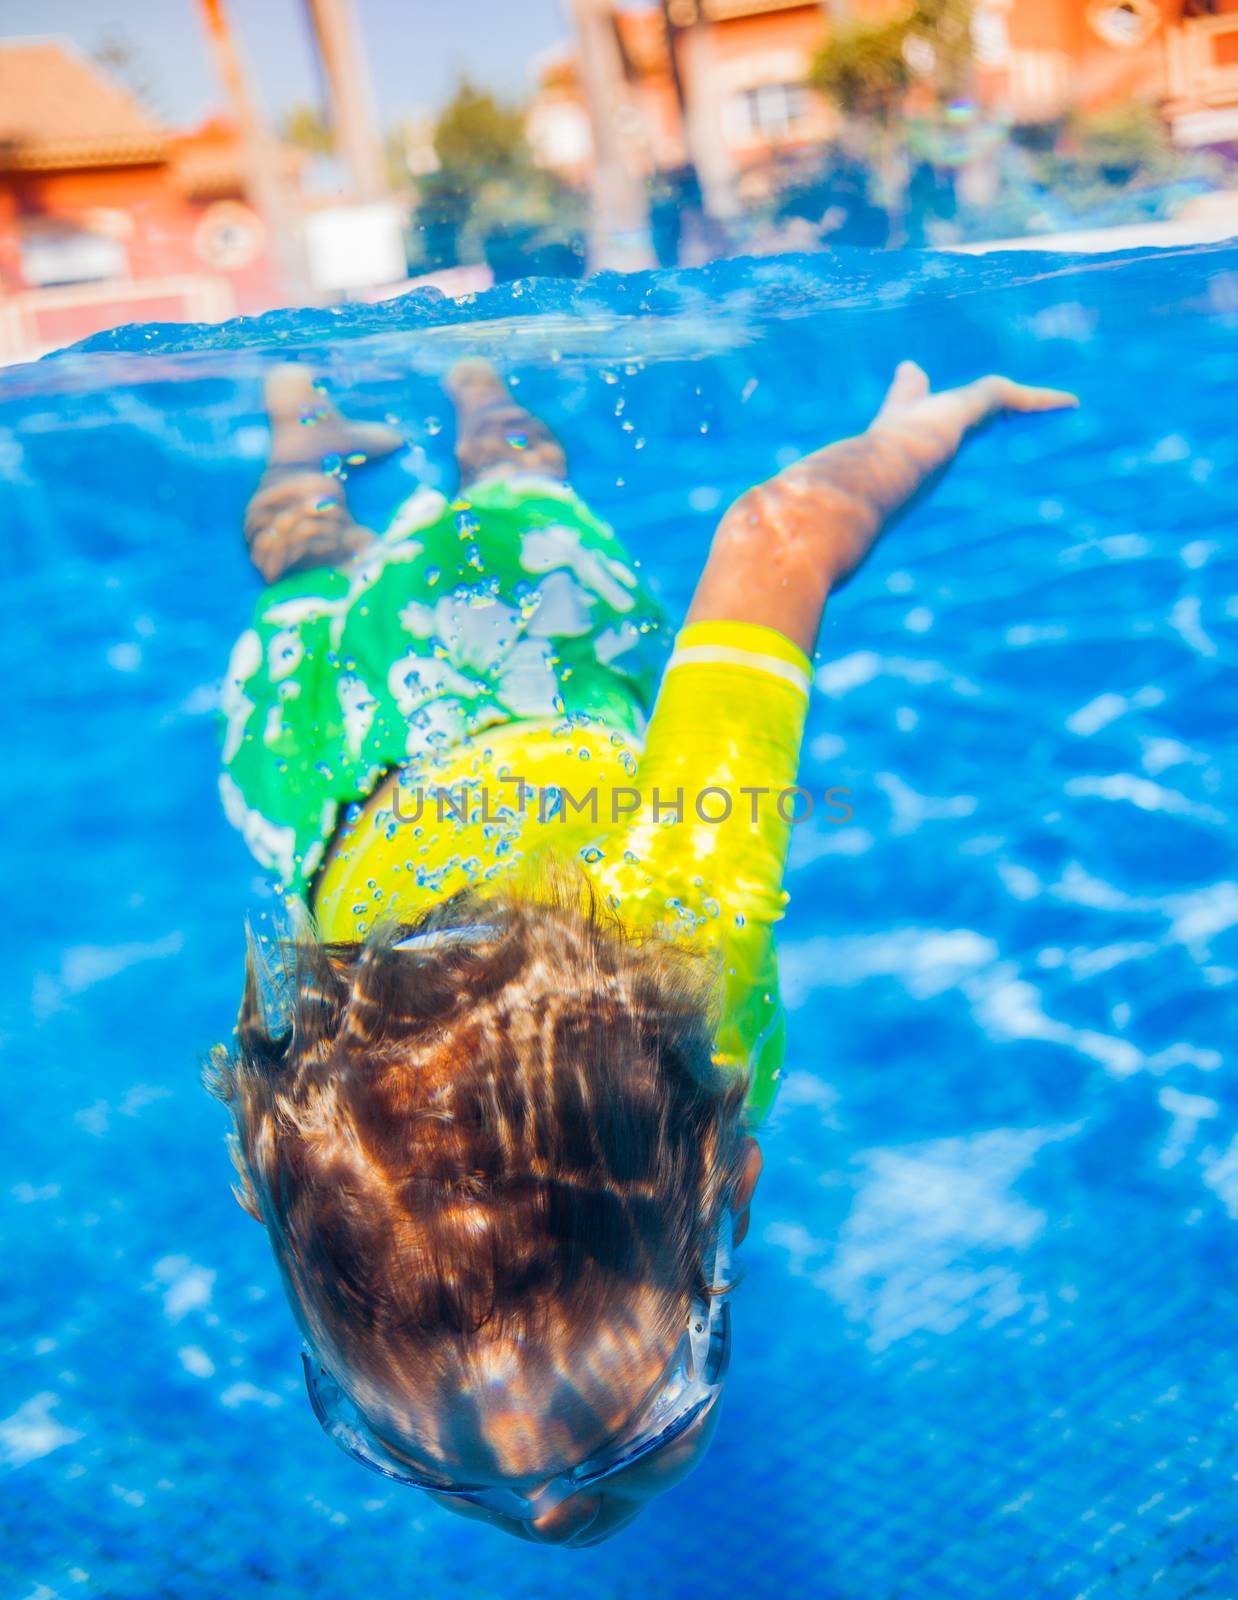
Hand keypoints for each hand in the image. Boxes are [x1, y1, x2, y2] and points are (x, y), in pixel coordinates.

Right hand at [688, 362, 1077, 652]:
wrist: (794, 531)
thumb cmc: (781, 560)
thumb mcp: (776, 592)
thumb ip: (763, 622)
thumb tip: (724, 680)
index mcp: (846, 487)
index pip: (854, 461)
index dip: (855, 450)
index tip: (853, 442)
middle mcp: (873, 455)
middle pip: (897, 418)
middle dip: (907, 397)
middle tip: (911, 376)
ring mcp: (905, 436)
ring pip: (961, 407)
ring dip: (993, 404)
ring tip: (1030, 402)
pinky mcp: (937, 427)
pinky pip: (995, 403)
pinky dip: (1031, 402)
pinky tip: (1066, 405)